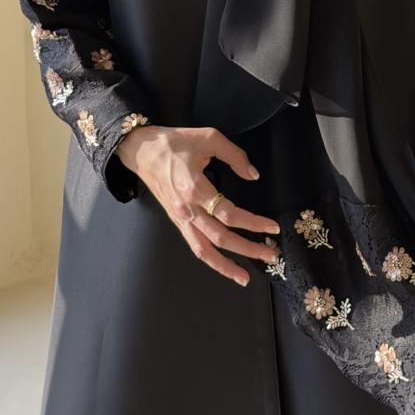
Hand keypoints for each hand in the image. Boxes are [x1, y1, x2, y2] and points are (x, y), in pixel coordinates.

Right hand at [115, 125, 280, 287]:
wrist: (142, 150)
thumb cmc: (175, 142)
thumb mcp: (209, 137)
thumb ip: (234, 155)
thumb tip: (253, 174)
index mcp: (195, 187)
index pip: (229, 213)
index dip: (253, 222)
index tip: (272, 226)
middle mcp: (187, 208)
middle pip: (221, 237)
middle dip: (248, 248)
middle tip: (271, 253)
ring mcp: (181, 218)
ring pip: (204, 250)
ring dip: (226, 265)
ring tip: (246, 276)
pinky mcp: (177, 221)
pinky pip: (194, 246)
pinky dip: (210, 260)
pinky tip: (223, 265)